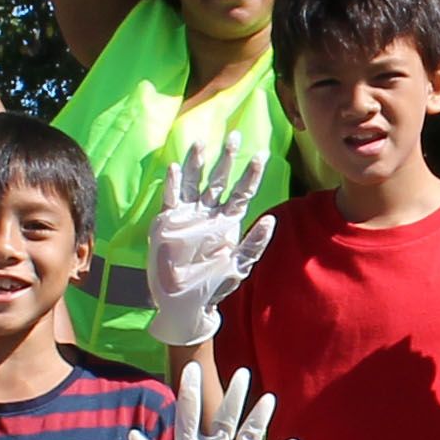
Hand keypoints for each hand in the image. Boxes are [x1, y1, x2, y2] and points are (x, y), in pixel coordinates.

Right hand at [145, 133, 274, 346]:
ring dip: (197, 163)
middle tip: (235, 136)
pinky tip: (176, 168)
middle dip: (227, 159)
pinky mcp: (168, 224)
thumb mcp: (239, 266)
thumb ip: (254, 244)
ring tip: (201, 142)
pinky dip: (174, 184)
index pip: (242, 193)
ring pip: (194, 183)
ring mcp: (188, 217)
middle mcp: (209, 215)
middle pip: (219, 180)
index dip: (252, 174)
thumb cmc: (214, 287)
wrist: (187, 304)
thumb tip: (271, 220)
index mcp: (228, 223)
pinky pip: (170, 200)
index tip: (262, 154)